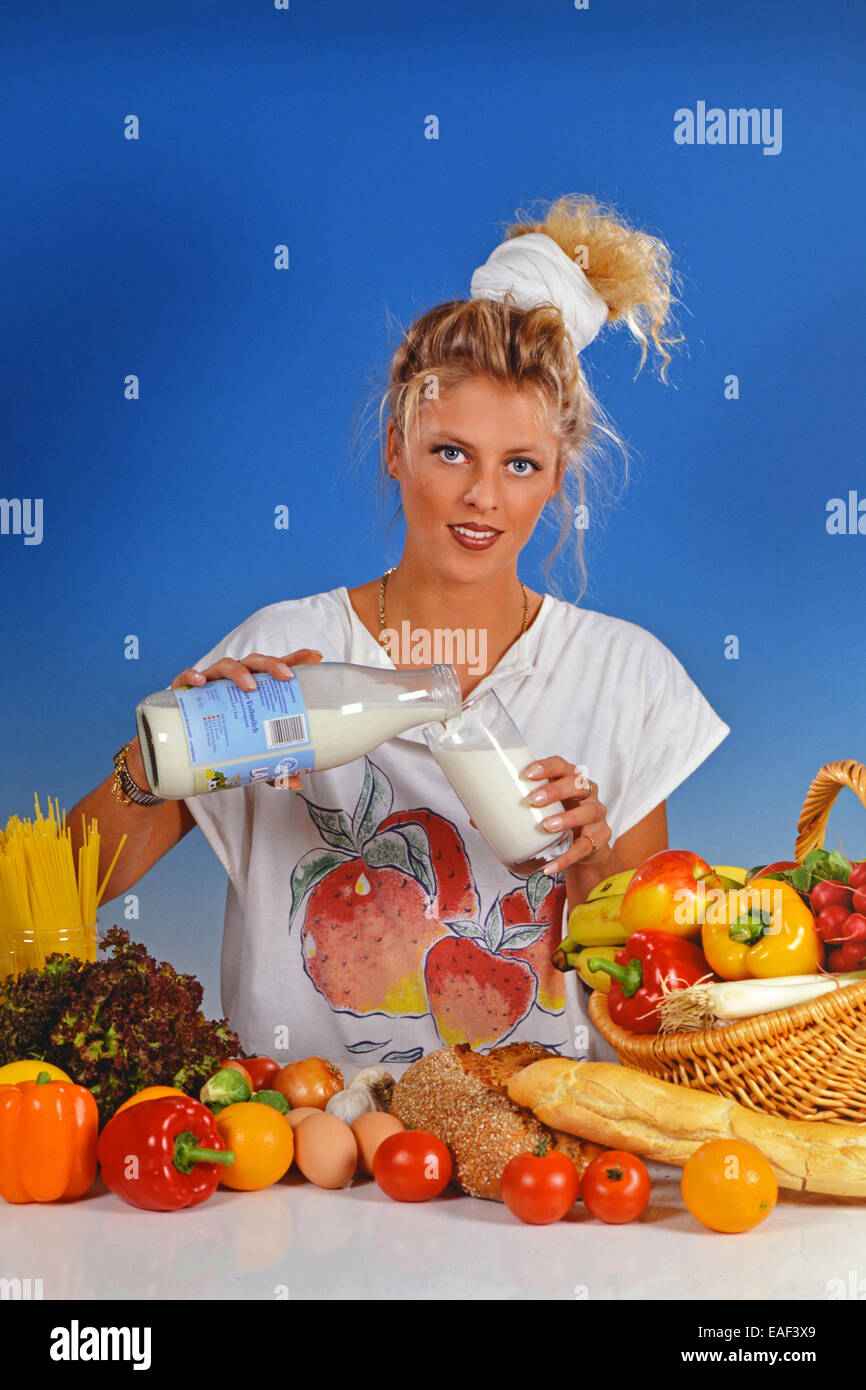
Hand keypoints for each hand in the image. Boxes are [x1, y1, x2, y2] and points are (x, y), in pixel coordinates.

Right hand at [171, 650, 323, 790]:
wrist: (182, 745)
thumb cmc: (225, 740)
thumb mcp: (250, 752)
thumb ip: (272, 765)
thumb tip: (296, 782)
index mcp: (255, 688)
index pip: (278, 667)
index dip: (297, 659)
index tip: (316, 657)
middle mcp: (235, 680)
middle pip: (255, 662)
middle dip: (272, 664)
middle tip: (285, 677)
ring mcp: (211, 682)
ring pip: (225, 665)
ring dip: (239, 672)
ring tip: (249, 686)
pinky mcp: (185, 691)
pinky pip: (186, 678)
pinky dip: (192, 676)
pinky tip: (199, 683)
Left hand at [522, 756, 616, 880]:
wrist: (586, 843)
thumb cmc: (559, 815)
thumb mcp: (543, 807)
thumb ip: (517, 807)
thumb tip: (476, 818)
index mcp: (570, 778)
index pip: (562, 765)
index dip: (547, 767)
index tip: (528, 773)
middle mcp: (588, 793)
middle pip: (577, 784)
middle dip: (555, 790)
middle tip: (533, 800)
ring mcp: (596, 814)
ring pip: (588, 812)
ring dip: (567, 818)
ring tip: (546, 826)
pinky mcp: (599, 838)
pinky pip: (584, 848)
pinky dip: (566, 857)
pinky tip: (549, 866)